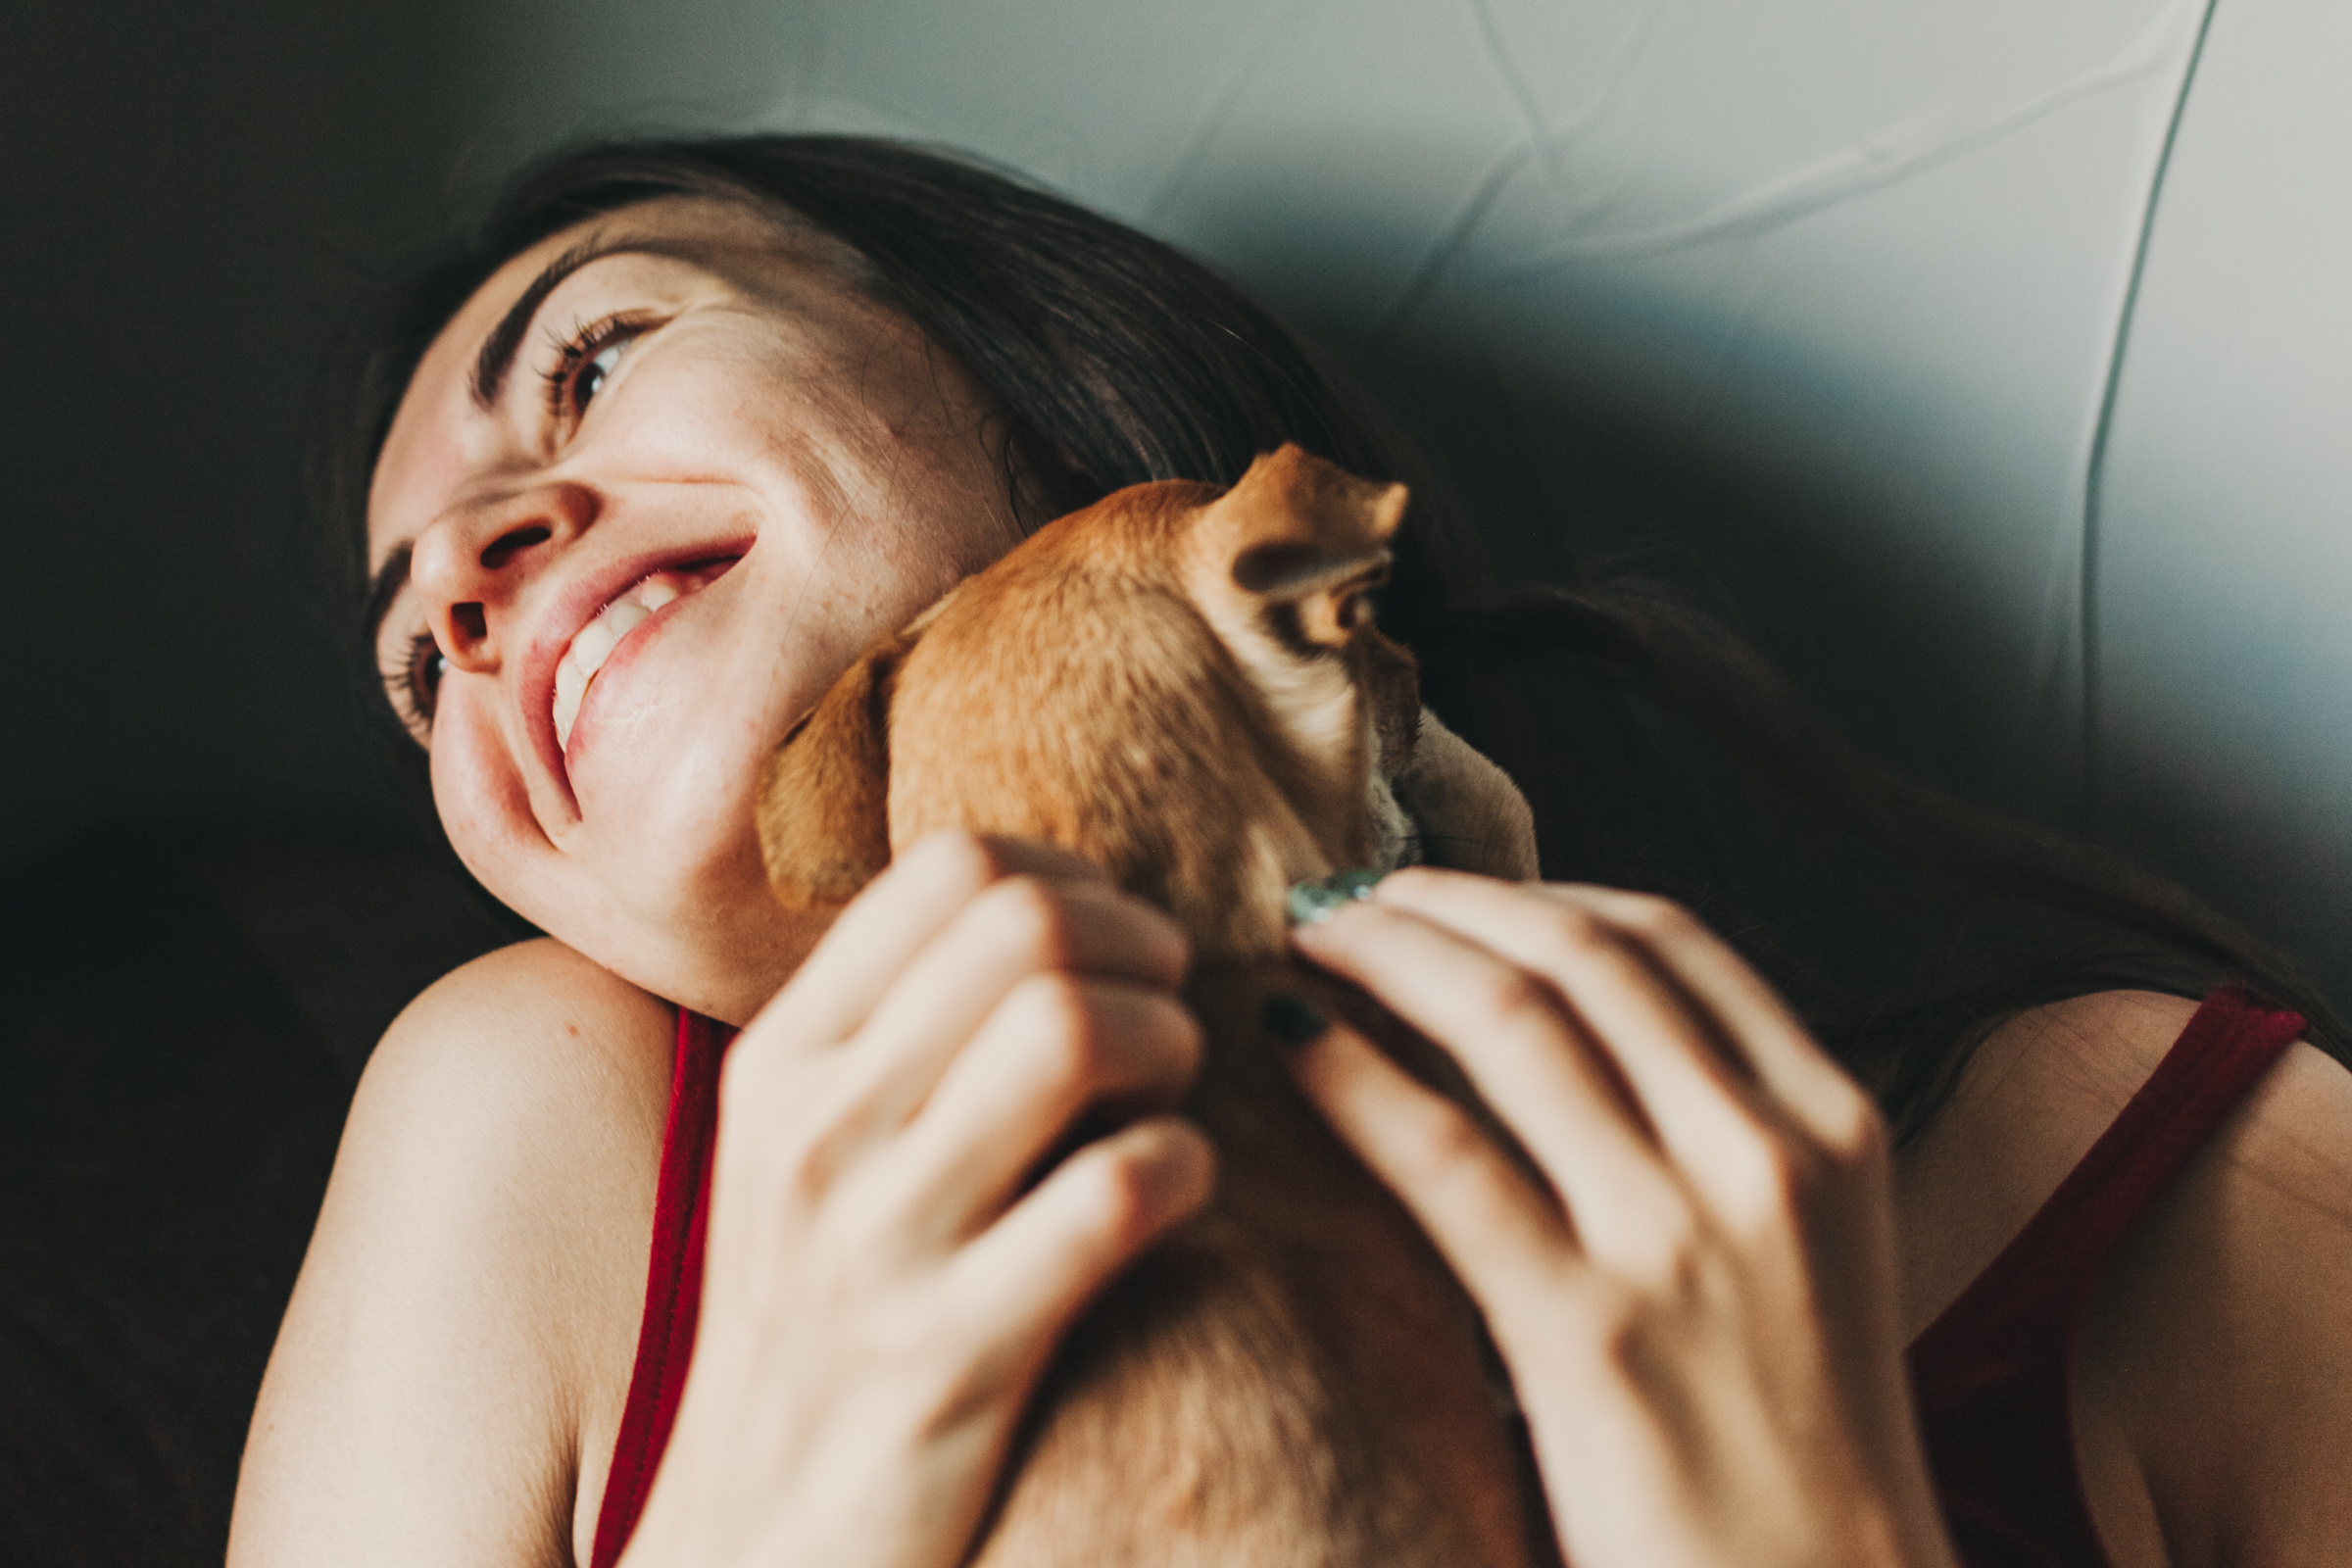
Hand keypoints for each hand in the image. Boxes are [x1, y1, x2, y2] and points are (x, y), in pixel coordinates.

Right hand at [624, 832, 1214, 1567]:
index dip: (1079, 878)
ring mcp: (875, 1244)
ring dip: (1171, 1045)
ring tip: (1170, 1102)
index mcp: (781, 1062)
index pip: (952, 868)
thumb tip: (1054, 914)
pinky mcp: (950, 1356)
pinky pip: (1118, 1194)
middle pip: (1026, 926)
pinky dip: (1186, 1168)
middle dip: (1144, 949)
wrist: (754, 1548)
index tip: (1118, 942)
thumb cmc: (816, 1331)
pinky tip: (1177, 1192)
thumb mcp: (804, 1162)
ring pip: (1072, 1033)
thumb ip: (895, 1038)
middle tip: (1171, 1013)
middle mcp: (814, 1132)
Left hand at [1286, 869, 1957, 1567]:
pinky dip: (1353, 1077)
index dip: (1535, 888)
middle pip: (1581, 952)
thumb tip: (1559, 1033)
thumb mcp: (1805, 1254)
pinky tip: (1289, 1043)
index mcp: (1835, 1122)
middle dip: (1442, 899)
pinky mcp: (1589, 1330)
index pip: (1669, 937)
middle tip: (1347, 892)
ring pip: (1510, 1018)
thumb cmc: (1795, 1450)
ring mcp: (1684, 1237)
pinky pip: (1445, 1155)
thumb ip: (1711, 1134)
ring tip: (1308, 937)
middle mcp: (1768, 1154)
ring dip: (1388, 953)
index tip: (1444, 890)